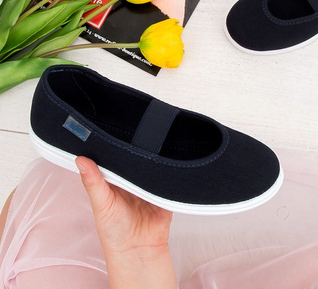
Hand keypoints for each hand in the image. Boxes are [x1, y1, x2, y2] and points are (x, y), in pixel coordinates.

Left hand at [76, 156, 176, 288]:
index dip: (112, 146)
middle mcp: (131, 180)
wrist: (139, 251)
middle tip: (134, 143)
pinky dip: (166, 173)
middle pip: (134, 158)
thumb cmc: (114, 233)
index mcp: (114, 180)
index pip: (113, 157)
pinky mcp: (164, 190)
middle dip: (135, 151)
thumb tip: (80, 160)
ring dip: (151, 162)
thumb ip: (93, 182)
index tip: (111, 134)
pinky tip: (162, 170)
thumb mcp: (101, 204)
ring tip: (149, 157)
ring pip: (151, 165)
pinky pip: (167, 177)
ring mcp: (148, 184)